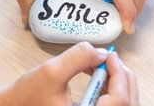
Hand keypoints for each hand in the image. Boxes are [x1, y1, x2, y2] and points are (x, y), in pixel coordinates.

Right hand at [0, 42, 136, 105]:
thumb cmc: (27, 96)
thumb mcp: (52, 71)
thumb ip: (79, 57)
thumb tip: (103, 53)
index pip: (119, 102)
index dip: (119, 75)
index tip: (110, 55)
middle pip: (127, 104)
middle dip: (123, 78)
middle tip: (110, 59)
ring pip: (122, 105)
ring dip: (117, 84)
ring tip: (100, 66)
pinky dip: (110, 91)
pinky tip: (96, 76)